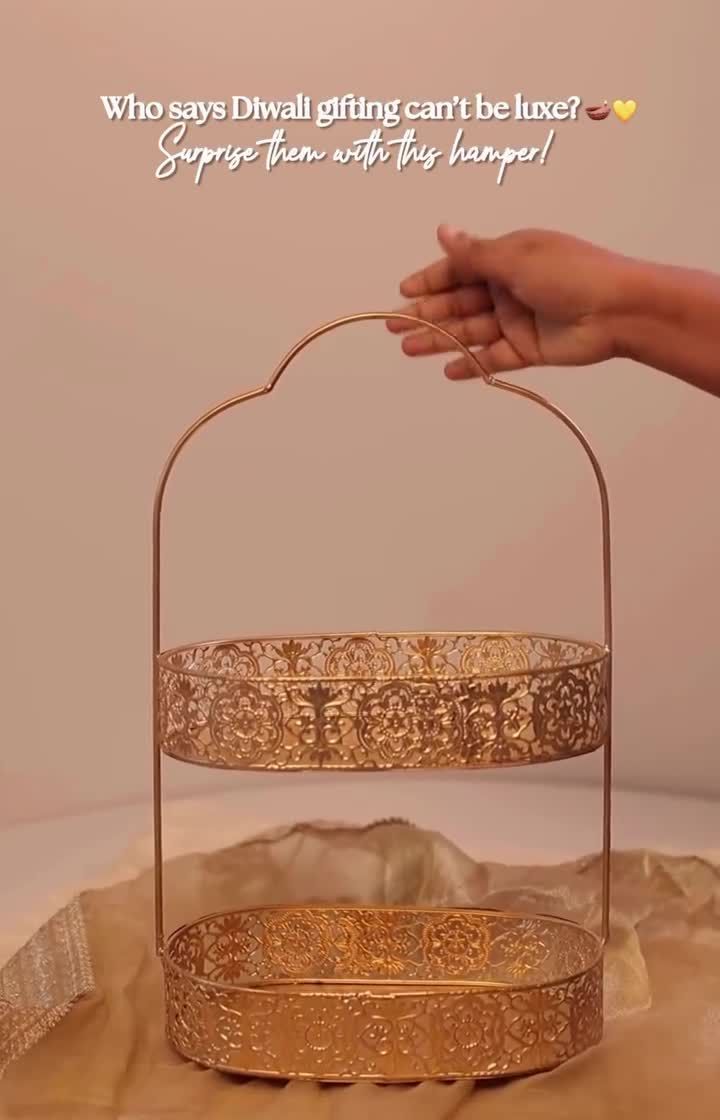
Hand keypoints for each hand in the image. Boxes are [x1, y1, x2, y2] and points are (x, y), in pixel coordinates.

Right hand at [387, 225, 632, 378]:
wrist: (618, 310)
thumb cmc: (572, 273)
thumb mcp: (516, 257)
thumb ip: (474, 253)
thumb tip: (442, 229)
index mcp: (506, 258)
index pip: (458, 269)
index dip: (430, 280)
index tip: (403, 292)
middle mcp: (508, 288)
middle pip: (458, 303)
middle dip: (426, 314)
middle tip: (394, 327)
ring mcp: (517, 320)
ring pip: (469, 331)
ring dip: (440, 339)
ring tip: (409, 349)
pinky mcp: (527, 349)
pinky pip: (491, 357)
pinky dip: (471, 364)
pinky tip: (448, 369)